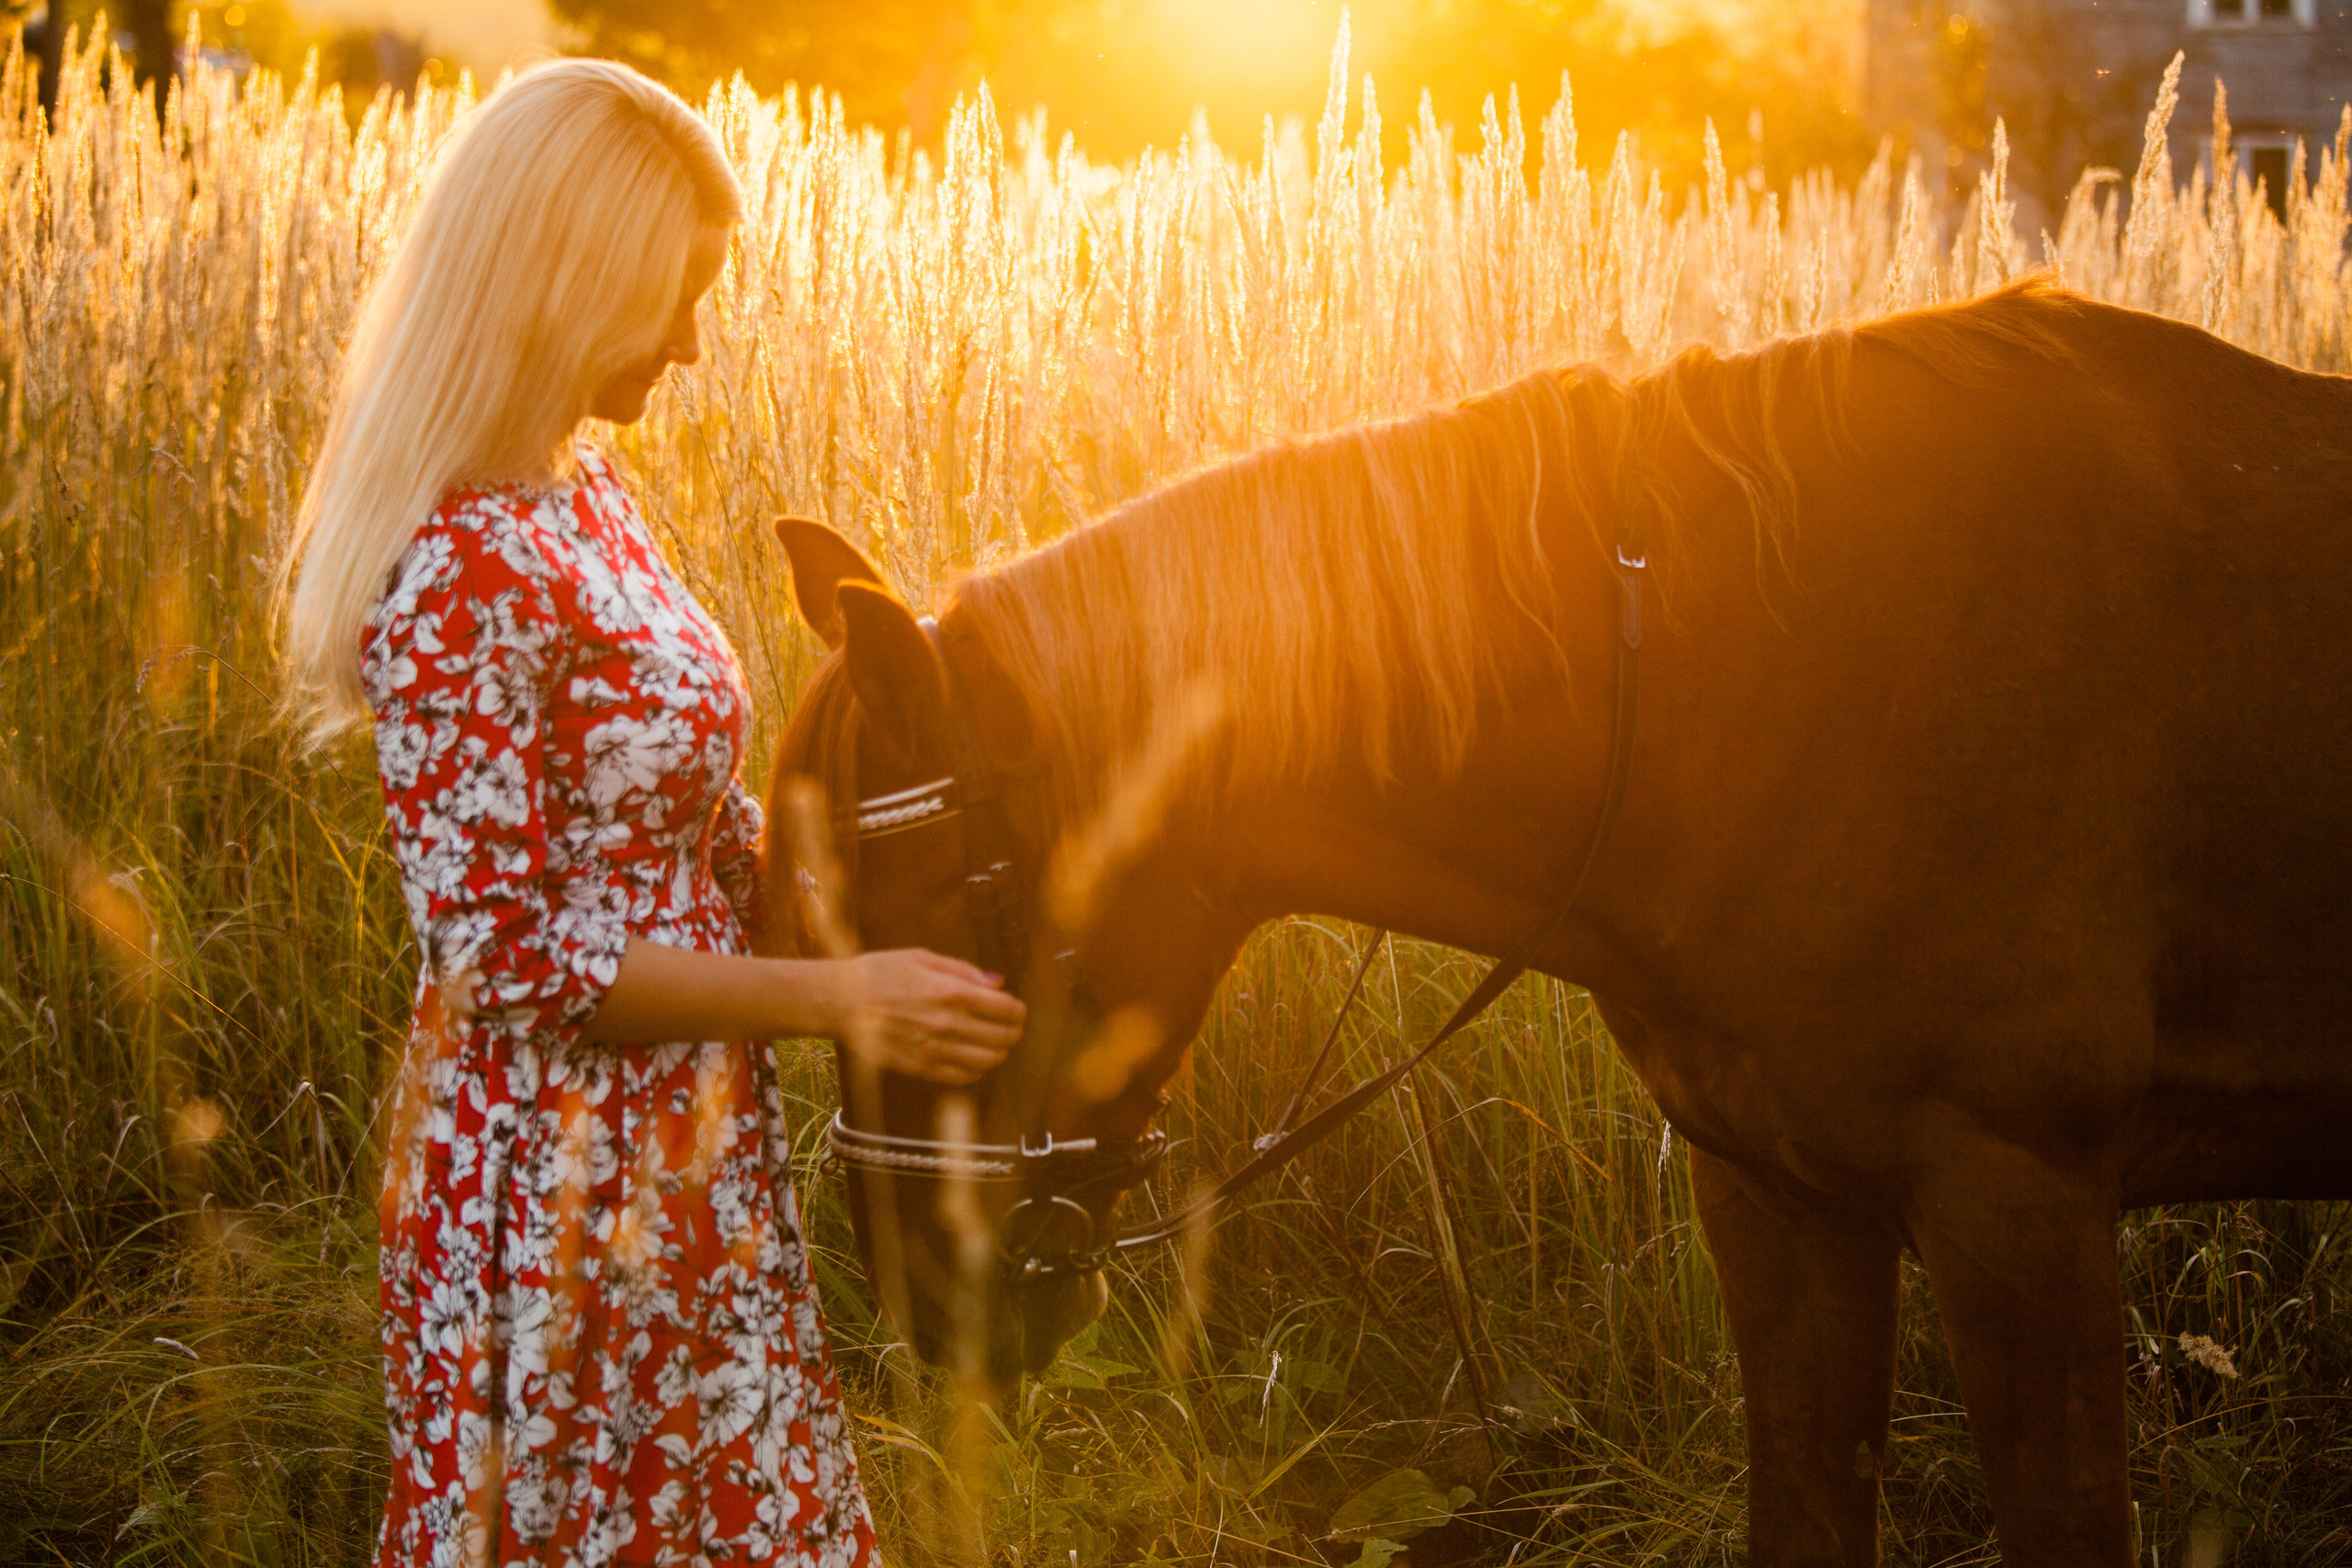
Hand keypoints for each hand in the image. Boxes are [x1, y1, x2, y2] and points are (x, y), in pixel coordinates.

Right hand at [834, 949, 1025, 1084]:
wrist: (839, 1001)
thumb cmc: (878, 972)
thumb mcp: (922, 957)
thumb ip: (964, 971)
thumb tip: (997, 983)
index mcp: (952, 992)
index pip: (1006, 1009)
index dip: (1018, 1011)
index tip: (1017, 1010)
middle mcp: (948, 1023)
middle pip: (1002, 1037)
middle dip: (1013, 1032)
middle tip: (1011, 1028)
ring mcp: (935, 1049)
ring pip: (988, 1061)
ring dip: (999, 1053)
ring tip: (995, 1045)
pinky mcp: (920, 1068)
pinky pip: (962, 1077)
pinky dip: (976, 1070)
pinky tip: (972, 1060)